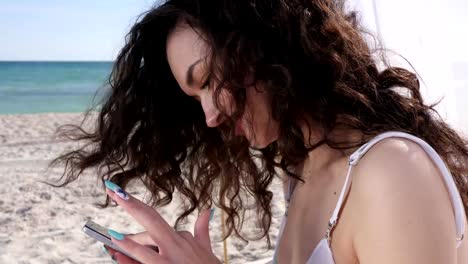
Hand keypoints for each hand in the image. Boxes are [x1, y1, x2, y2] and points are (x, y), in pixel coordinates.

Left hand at [103, 180, 219, 263]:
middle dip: (130, 203)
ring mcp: (172, 257)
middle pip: (151, 218)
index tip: (119, 194)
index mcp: (183, 237)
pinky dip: (129, 251)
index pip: (155, 223)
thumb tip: (208, 210)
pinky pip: (145, 259)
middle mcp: (177, 243)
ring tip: (109, 235)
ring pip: (147, 242)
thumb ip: (202, 231)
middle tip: (111, 188)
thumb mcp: (206, 250)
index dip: (136, 207)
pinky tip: (116, 246)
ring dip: (127, 236)